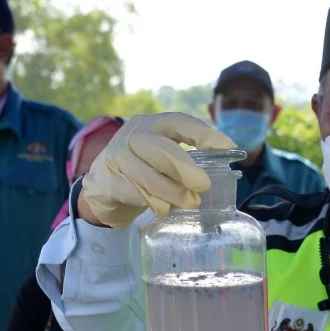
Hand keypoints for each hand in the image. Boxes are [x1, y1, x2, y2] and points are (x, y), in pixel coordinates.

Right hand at [80, 112, 235, 227]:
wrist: (103, 186)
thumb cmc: (144, 168)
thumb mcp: (163, 155)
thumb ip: (186, 157)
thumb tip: (223, 168)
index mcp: (151, 124)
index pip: (177, 121)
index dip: (202, 132)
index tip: (226, 146)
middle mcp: (131, 136)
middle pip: (158, 148)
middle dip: (184, 168)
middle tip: (204, 185)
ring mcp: (115, 157)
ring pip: (145, 174)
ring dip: (171, 191)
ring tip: (190, 203)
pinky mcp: (105, 181)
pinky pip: (131, 192)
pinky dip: (150, 201)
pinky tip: (163, 209)